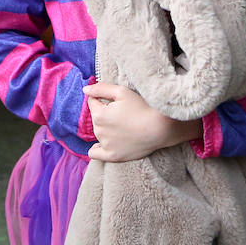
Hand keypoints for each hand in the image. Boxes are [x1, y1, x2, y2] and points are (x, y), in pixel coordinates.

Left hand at [83, 82, 201, 162]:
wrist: (160, 128)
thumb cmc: (142, 107)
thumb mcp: (121, 91)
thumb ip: (101, 89)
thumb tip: (85, 90)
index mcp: (99, 115)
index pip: (92, 102)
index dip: (103, 98)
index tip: (116, 101)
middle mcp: (99, 131)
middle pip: (96, 118)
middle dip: (105, 113)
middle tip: (123, 113)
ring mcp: (105, 145)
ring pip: (98, 132)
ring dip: (105, 128)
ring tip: (123, 126)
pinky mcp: (113, 156)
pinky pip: (95, 154)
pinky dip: (97, 148)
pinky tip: (103, 144)